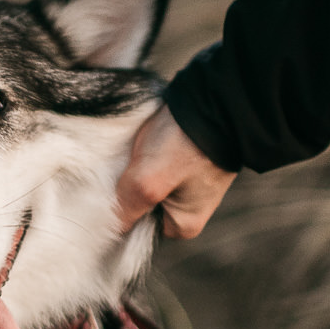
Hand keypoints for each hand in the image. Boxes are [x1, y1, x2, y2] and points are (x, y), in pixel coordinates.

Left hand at [113, 105, 236, 238]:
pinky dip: (152, 149)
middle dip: (132, 184)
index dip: (125, 208)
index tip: (119, 187)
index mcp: (187, 223)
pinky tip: (151, 137)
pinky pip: (163, 160)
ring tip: (142, 147)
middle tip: (131, 163)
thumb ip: (127, 208)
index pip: (141, 227)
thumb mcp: (148, 181)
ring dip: (140, 165)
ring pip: (152, 179)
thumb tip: (111, 227)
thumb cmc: (186, 144)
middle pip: (146, 203)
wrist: (218, 101)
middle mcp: (194, 206)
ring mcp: (195, 179)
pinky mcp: (194, 156)